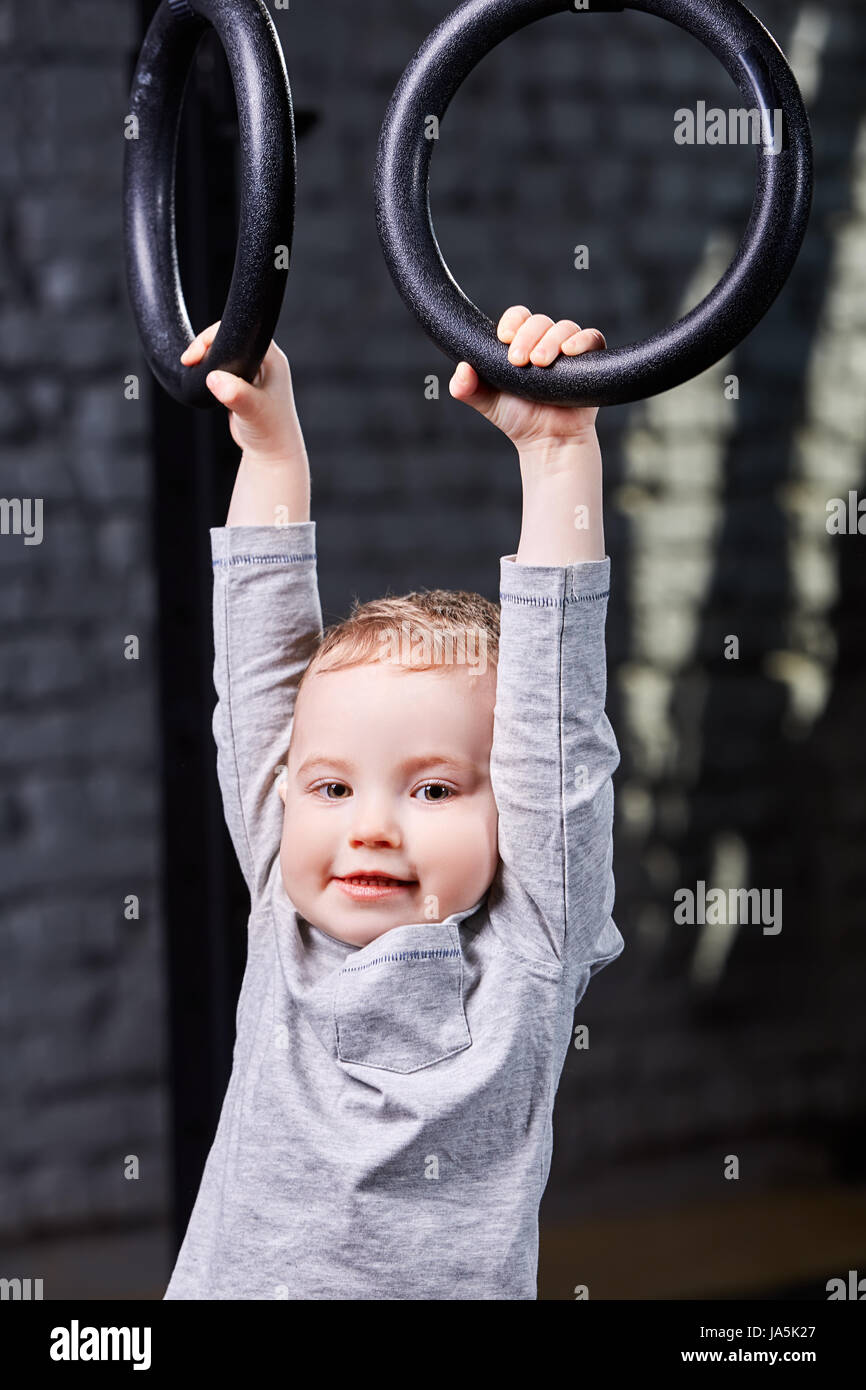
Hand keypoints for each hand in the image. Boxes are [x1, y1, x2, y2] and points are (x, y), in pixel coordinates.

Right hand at [180, 322, 307, 464]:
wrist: (271, 454)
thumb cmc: (270, 432)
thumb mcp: (253, 411)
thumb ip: (236, 394)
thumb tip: (214, 379)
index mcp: (273, 359)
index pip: (242, 331)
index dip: (216, 335)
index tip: (196, 354)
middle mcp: (265, 362)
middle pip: (231, 339)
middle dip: (208, 346)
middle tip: (190, 361)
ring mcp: (254, 372)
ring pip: (225, 353)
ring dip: (207, 358)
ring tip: (192, 367)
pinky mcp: (243, 384)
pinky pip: (223, 367)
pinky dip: (210, 370)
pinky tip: (201, 378)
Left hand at [448, 307, 605, 450]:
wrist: (547, 442)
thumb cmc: (519, 419)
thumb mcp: (487, 403)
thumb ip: (466, 388)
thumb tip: (462, 368)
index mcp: (521, 344)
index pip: (519, 317)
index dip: (512, 322)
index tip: (504, 338)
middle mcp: (545, 343)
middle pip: (540, 321)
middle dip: (528, 336)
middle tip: (519, 361)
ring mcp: (569, 351)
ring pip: (565, 327)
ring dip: (551, 341)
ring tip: (541, 364)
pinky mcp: (591, 360)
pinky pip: (592, 338)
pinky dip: (582, 340)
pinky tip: (569, 352)